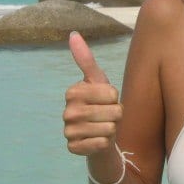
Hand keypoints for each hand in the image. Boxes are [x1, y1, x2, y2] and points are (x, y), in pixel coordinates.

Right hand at [63, 32, 123, 155]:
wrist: (98, 135)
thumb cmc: (100, 104)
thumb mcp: (97, 81)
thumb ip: (86, 59)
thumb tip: (73, 34)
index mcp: (72, 92)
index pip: (111, 94)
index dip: (115, 99)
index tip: (107, 100)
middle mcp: (67, 112)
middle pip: (113, 112)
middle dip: (116, 115)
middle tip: (107, 116)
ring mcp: (68, 132)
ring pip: (109, 129)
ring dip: (112, 129)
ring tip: (104, 127)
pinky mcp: (73, 149)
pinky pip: (101, 144)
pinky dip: (105, 143)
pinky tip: (98, 141)